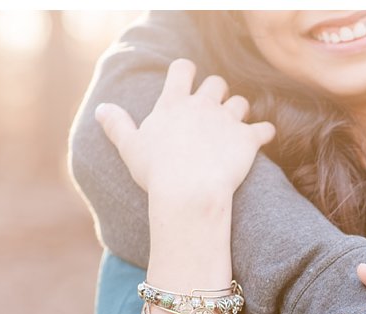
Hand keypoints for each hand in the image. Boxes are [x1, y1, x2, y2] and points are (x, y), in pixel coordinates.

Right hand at [94, 58, 274, 207]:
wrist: (189, 192)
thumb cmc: (156, 173)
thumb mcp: (130, 147)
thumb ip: (117, 125)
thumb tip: (101, 109)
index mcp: (174, 103)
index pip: (183, 69)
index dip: (187, 72)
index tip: (187, 82)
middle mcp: (202, 105)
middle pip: (217, 82)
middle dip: (217, 94)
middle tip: (212, 113)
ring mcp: (227, 120)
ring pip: (241, 103)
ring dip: (239, 112)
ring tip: (233, 129)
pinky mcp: (248, 139)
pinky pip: (264, 129)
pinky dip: (264, 133)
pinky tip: (261, 139)